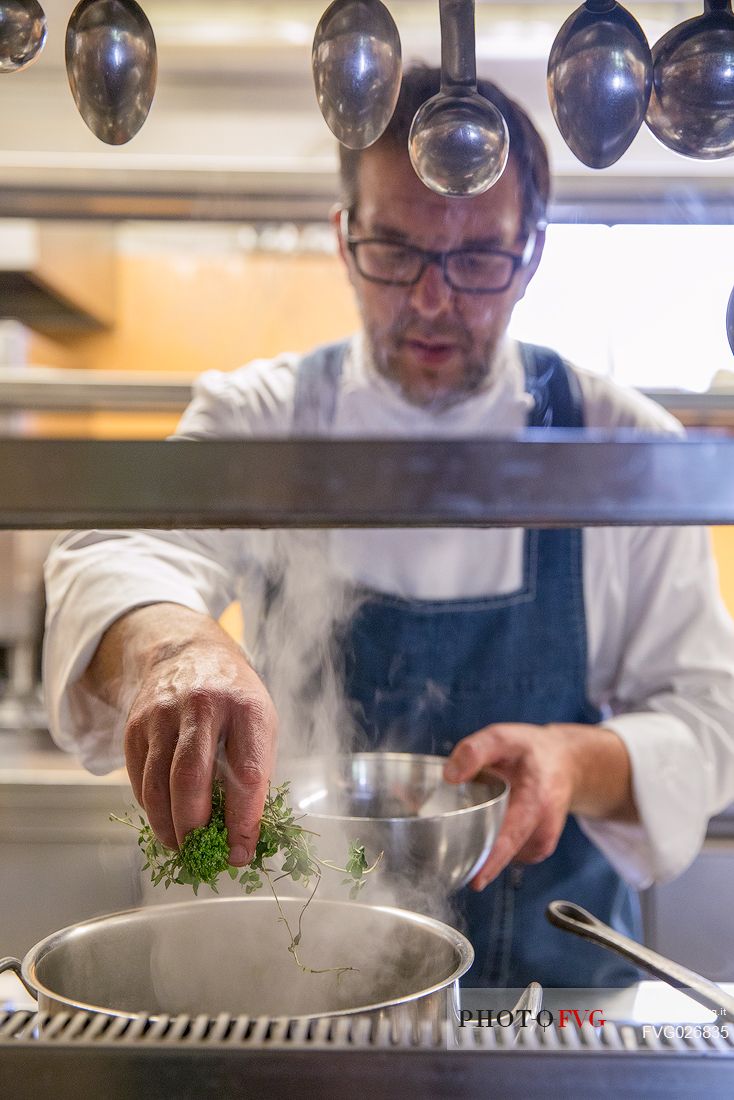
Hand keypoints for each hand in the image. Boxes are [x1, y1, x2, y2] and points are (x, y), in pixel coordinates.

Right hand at [85, 604, 276, 865]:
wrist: (189, 653)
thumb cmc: (235, 700)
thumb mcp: (259, 724)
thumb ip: (253, 773)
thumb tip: (242, 836)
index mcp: (245, 709)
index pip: (246, 773)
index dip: (244, 820)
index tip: (241, 851)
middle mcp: (202, 707)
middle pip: (192, 779)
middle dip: (195, 827)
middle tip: (202, 854)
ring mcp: (163, 714)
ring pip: (158, 783)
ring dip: (167, 826)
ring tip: (179, 848)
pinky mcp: (136, 724)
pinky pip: (139, 777)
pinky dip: (150, 807)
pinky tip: (163, 821)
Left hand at [443, 722, 633, 889]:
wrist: (566, 762)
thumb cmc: (532, 750)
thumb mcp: (503, 738)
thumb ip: (475, 751)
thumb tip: (449, 775)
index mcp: (536, 801)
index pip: (510, 838)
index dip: (491, 861)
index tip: (476, 880)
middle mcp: (543, 828)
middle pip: (502, 852)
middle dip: (474, 853)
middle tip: (449, 844)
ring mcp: (541, 842)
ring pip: (501, 854)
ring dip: (483, 842)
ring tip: (481, 813)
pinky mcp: (537, 849)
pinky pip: (507, 853)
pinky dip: (494, 841)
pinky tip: (495, 820)